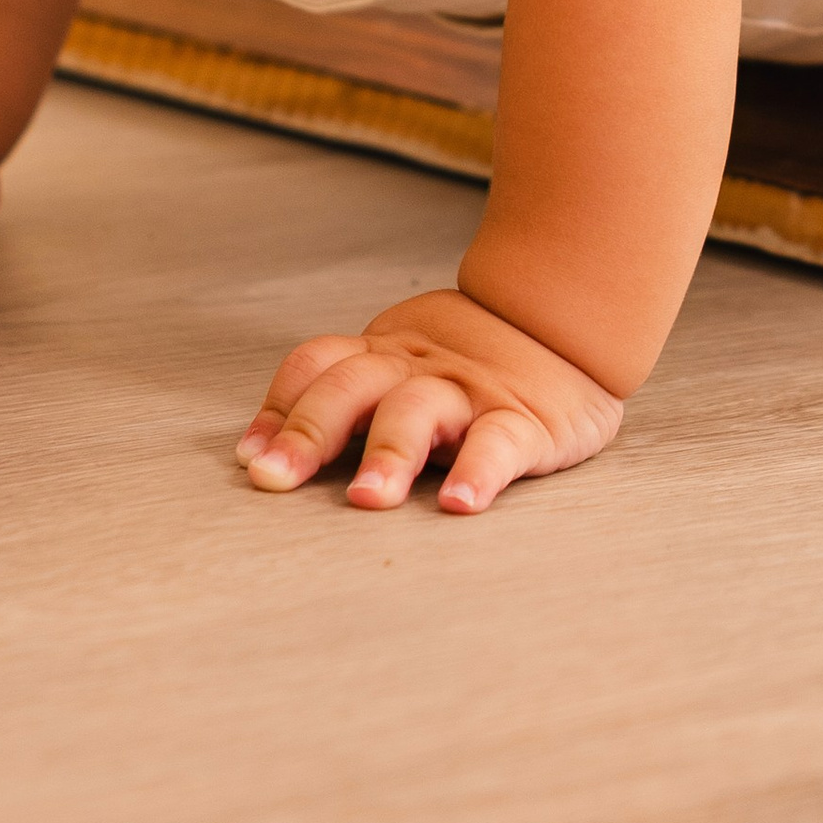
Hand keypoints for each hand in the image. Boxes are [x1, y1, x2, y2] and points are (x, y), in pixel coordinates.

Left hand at [239, 284, 621, 516]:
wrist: (570, 319)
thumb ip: (350, 397)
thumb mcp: (404, 361)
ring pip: (420, 411)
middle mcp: (418, 367)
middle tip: (276, 480)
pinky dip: (479, 472)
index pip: (318, 364)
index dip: (280, 407)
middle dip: (310, 431)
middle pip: (354, 385)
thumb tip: (265, 453)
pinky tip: (462, 503)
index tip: (251, 458)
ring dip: (388, 453)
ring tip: (368, 500)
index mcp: (385, 353)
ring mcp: (470, 391)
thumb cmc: (473, 358)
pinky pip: (499, 442)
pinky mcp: (525, 420)